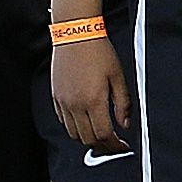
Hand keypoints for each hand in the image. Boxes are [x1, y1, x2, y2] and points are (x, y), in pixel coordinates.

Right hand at [51, 37, 130, 153]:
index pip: (103, 134)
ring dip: (88, 139)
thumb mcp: (118, 76)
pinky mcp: (55, 97)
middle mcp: (75, 105)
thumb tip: (125, 124)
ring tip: (100, 134)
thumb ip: (123, 103)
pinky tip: (85, 122)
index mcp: (94, 100)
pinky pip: (64, 121)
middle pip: (88, 139)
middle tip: (114, 144)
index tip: (123, 146)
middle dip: (103, 146)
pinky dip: (75, 127)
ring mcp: (63, 102)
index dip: (115, 145)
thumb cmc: (99, 52)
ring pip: (74, 133)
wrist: (76, 34)